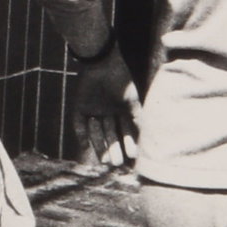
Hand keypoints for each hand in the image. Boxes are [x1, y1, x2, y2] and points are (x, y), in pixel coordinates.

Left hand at [71, 48, 141, 167]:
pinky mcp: (79, 106)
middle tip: (117, 164)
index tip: (132, 158)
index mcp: (122, 110)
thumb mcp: (133, 103)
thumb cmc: (122, 81)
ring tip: (106, 161)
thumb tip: (147, 141)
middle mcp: (107, 111)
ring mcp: (93, 109)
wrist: (103, 62)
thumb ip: (138, 121)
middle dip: (114, 148)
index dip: (128, 144)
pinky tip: (86, 147)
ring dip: (100, 146)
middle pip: (110, 134)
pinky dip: (82, 135)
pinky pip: (79, 124)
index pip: (125, 131)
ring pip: (96, 132)